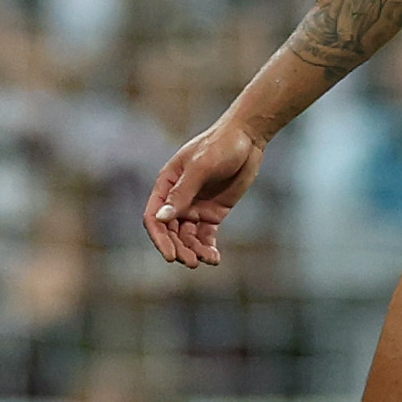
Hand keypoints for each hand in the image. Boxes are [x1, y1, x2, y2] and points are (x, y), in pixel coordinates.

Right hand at [144, 117, 265, 268]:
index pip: (154, 217)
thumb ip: (182, 193)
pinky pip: (206, 236)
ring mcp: (195, 207)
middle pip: (170, 231)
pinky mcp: (213, 213)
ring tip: (205, 260)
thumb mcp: (200, 167)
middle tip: (190, 262)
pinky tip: (214, 258)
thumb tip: (162, 218)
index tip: (170, 255)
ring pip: (188, 237)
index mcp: (167, 185)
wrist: (247, 139)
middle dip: (178, 248)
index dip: (160, 238)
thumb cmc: (220, 146)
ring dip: (193, 250)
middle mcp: (178, 199)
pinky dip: (208, 248)